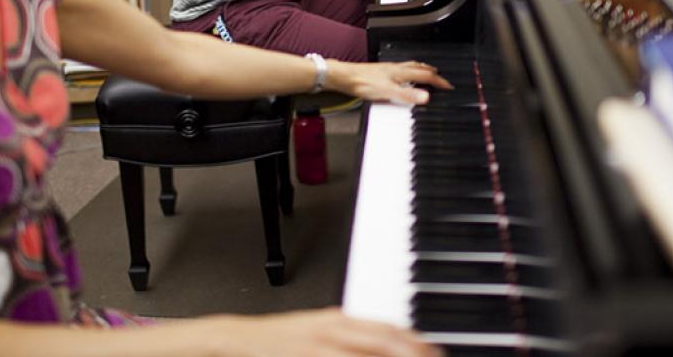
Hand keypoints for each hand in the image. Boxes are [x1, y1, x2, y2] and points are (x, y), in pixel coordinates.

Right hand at [205, 308, 442, 356]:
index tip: (435, 351)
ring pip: (369, 352)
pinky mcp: (307, 356)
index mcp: (338, 320)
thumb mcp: (319, 332)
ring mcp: (320, 345)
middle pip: (386, 339)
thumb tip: (384, 344)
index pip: (388, 327)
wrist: (238, 340)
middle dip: (415, 351)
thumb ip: (350, 338)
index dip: (416, 340)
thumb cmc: (279, 342)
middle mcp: (333, 329)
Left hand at [328, 59, 452, 105]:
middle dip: (432, 72)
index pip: (426, 76)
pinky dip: (408, 71)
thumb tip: (426, 97)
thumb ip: (408, 95)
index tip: (448, 86)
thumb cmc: (363, 83)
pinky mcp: (381, 71)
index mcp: (402, 72)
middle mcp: (396, 68)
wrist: (345, 77)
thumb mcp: (388, 92)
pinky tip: (401, 77)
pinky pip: (400, 69)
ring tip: (425, 71)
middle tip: (440, 76)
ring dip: (420, 69)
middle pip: (419, 68)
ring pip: (410, 66)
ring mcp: (388, 69)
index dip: (439, 81)